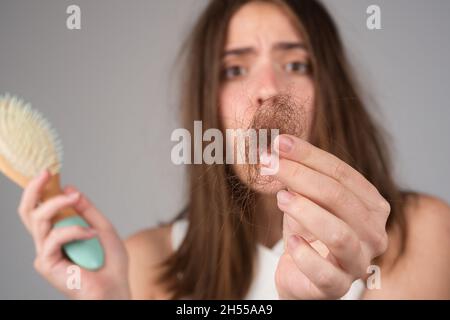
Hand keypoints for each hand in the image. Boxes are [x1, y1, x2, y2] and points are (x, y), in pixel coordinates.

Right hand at [17, 170, 129, 298]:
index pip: (40, 209)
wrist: (114, 287)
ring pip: (38, 220)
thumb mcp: (102, 227)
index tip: (47, 172)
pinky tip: (91, 234)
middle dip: (34, 189)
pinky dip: (75, 231)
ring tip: (75, 199)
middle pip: (28, 212)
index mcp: (58, 233)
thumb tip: (70, 190)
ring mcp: (45, 253)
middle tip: (45, 174)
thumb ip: (86, 210)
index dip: (39, 190)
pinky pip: (55, 238)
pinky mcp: (47, 263)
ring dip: (57, 204)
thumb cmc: (109, 262)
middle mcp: (47, 242)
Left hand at [267, 134, 389, 298]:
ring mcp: (358, 262)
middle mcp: (374, 234)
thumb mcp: (306, 199)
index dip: (310, 156)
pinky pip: (323, 272)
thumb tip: (280, 148)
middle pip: (340, 197)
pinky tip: (290, 241)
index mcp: (371, 206)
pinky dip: (304, 254)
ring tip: (280, 198)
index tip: (279, 143)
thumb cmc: (308, 231)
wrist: (301, 274)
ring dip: (305, 211)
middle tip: (270, 164)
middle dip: (301, 176)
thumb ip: (302, 176)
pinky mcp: (337, 287)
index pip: (343, 174)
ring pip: (339, 233)